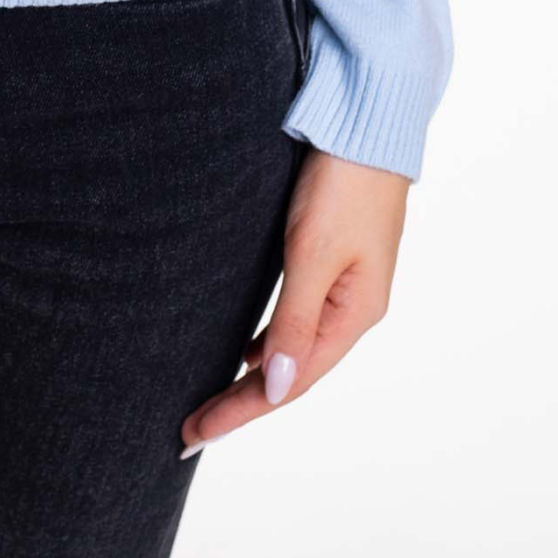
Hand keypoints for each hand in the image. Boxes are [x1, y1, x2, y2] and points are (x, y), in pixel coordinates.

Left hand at [179, 148, 408, 454]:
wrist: (367, 123)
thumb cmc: (342, 183)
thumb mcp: (313, 253)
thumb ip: (294, 321)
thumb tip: (273, 387)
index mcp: (356, 314)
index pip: (290, 382)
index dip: (242, 410)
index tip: (196, 435)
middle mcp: (353, 308)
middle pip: (290, 373)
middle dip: (241, 402)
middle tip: (189, 432)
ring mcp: (345, 286)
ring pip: (292, 348)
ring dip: (252, 377)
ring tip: (211, 401)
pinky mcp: (332, 260)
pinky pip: (295, 319)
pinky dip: (266, 341)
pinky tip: (244, 349)